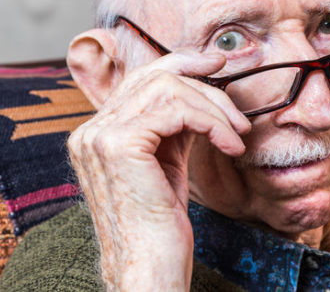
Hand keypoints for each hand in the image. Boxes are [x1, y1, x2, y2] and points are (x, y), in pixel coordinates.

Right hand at [67, 51, 251, 291]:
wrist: (149, 267)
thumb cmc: (161, 223)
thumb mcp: (167, 161)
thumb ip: (173, 124)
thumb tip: (201, 87)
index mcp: (99, 131)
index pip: (141, 77)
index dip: (182, 62)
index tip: (217, 64)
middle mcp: (91, 129)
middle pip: (156, 76)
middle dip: (206, 86)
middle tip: (238, 114)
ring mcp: (99, 135)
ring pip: (169, 88)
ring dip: (214, 108)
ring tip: (236, 136)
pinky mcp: (118, 144)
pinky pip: (177, 110)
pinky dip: (212, 122)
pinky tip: (229, 144)